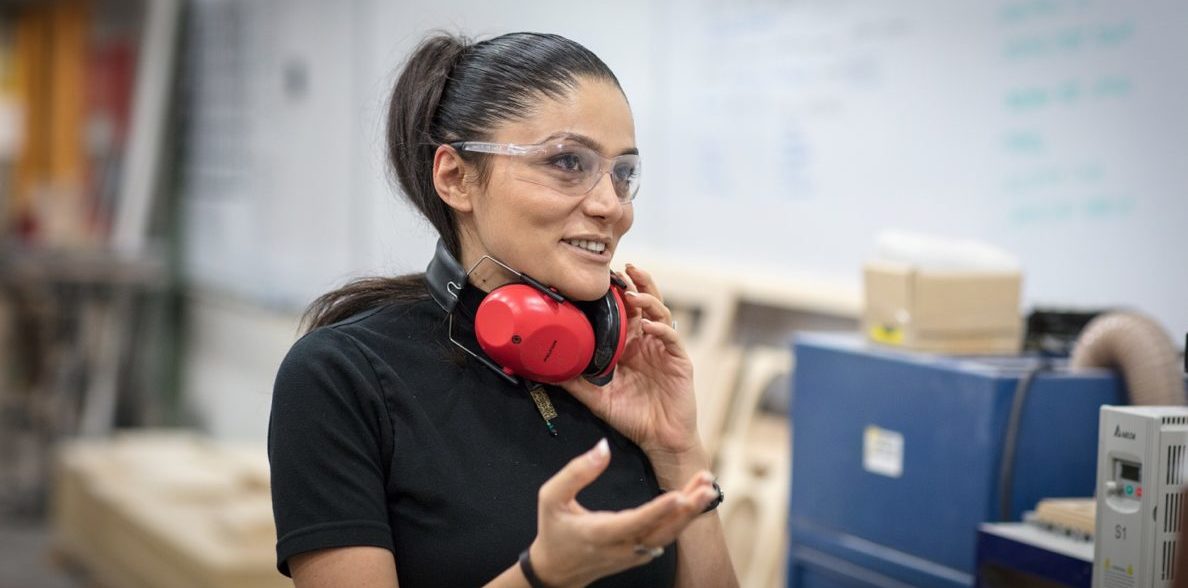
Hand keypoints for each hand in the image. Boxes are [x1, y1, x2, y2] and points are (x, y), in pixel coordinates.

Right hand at [528, 439, 718, 586]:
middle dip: (687, 510)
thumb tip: (603, 446)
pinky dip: (683, 519)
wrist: (557, 571)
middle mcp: (622, 547)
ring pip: (669, 535)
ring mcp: (634, 554)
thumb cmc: (553, 529)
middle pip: (662, 531)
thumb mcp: (551, 497)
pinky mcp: (642, 553)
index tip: (679, 494)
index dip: (658, 510)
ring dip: (691, 512)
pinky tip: (695, 498)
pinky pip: (666, 536)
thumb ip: (576, 472)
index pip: (635, 522)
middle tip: (707, 486)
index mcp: (599, 533)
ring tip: (707, 487)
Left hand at [561, 264, 699, 458]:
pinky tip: (650, 326)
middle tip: (624, 269)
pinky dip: (661, 329)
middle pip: (645, 303)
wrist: (659, 440)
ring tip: (634, 294)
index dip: (616, 293)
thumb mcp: (597, 397)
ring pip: (660, 314)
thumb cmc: (632, 416)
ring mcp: (664, 349)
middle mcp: (648, 342)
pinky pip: (671, 338)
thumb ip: (574, 382)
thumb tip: (545, 370)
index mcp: (629, 345)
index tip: (600, 279)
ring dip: (648, 300)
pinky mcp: (680, 360)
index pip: (623, 312)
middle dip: (637, 283)